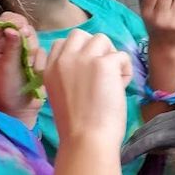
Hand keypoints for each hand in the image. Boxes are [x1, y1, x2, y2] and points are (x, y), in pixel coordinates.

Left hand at [0, 11, 45, 127]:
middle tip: (27, 50)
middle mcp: (4, 44)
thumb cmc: (7, 90)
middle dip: (25, 37)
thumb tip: (13, 29)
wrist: (21, 109)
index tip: (21, 29)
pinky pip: (39, 48)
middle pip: (18, 25)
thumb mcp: (7, 68)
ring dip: (32, 50)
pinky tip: (33, 71)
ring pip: (31, 36)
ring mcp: (19, 49)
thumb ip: (12, 47)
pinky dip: (38, 59)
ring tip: (28, 66)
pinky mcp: (31, 56)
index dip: (10, 22)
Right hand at [44, 29, 131, 145]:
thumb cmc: (76, 127)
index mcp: (49, 68)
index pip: (62, 43)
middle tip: (102, 72)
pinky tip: (121, 88)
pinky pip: (121, 55)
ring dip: (111, 56)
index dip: (79, 53)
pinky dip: (125, 70)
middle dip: (95, 48)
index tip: (87, 73)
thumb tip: (90, 66)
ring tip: (113, 80)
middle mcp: (64, 59)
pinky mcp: (104, 64)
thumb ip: (68, 76)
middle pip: (81, 35)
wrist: (86, 140)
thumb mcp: (60, 95)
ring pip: (102, 39)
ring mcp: (83, 59)